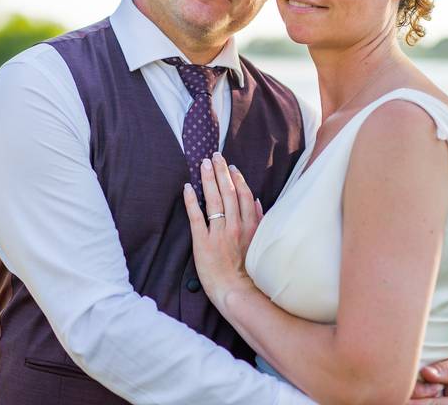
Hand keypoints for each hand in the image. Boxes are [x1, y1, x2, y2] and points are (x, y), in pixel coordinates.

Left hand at [182, 153, 263, 308]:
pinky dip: (192, 201)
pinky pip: (196, 217)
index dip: (237, 178)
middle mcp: (235, 226)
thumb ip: (259, 222)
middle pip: (228, 192)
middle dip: (221, 171)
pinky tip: (188, 188)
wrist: (237, 293)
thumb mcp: (259, 244)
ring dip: (208, 179)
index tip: (231, 166)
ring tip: (203, 164)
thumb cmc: (249, 271)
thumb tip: (256, 201)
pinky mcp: (203, 242)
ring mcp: (219, 233)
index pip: (243, 195)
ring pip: (214, 200)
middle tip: (215, 155)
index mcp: (250, 226)